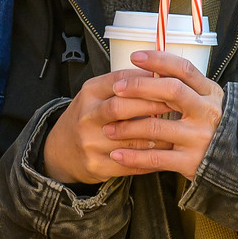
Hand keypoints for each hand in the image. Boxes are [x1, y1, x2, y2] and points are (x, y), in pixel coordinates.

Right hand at [40, 67, 181, 185]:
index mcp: (90, 93)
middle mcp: (87, 116)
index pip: (120, 81)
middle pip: (121, 107)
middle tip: (177, 105)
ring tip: (176, 130)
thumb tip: (162, 74)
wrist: (60, 149)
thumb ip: (125, 84)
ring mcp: (89, 142)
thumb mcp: (98, 94)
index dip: (147, 81)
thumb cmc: (89, 116)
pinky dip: (150, 158)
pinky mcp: (96, 164)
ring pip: (129, 138)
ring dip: (156, 135)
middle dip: (152, 105)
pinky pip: (130, 163)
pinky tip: (165, 153)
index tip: (170, 81)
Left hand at [102, 50, 225, 180]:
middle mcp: (207, 113)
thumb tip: (150, 68)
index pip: (183, 69)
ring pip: (157, 126)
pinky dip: (133, 156)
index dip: (158, 60)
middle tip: (117, 88)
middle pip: (171, 91)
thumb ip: (185, 87)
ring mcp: (199, 137)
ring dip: (128, 127)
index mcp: (210, 93)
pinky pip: (156, 158)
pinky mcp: (191, 162)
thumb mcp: (207, 101)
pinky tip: (117, 154)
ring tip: (108, 128)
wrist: (236, 162)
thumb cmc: (212, 127)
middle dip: (139, 87)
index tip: (135, 56)